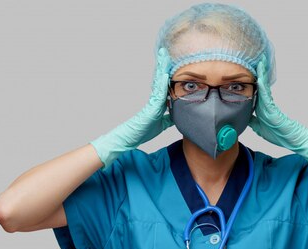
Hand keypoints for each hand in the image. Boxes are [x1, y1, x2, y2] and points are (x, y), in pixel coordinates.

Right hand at [90, 47, 173, 168]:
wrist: (131, 138)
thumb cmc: (143, 131)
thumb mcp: (161, 125)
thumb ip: (169, 119)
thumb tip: (177, 116)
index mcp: (158, 102)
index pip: (164, 85)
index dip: (167, 73)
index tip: (172, 62)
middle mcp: (154, 99)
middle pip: (160, 79)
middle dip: (163, 66)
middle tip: (166, 52)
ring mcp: (152, 102)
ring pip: (158, 82)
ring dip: (161, 69)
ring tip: (164, 56)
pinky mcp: (150, 108)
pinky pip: (158, 94)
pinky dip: (162, 84)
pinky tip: (165, 75)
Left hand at [248, 54, 307, 169]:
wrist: (291, 140)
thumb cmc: (279, 134)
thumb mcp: (258, 127)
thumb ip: (252, 120)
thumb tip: (243, 116)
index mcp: (262, 107)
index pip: (255, 91)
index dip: (252, 81)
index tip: (246, 71)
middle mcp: (266, 104)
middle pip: (260, 85)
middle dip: (258, 72)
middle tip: (255, 59)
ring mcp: (270, 105)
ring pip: (264, 87)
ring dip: (261, 74)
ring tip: (259, 62)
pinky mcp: (273, 109)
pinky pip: (267, 96)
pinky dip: (263, 87)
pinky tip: (259, 78)